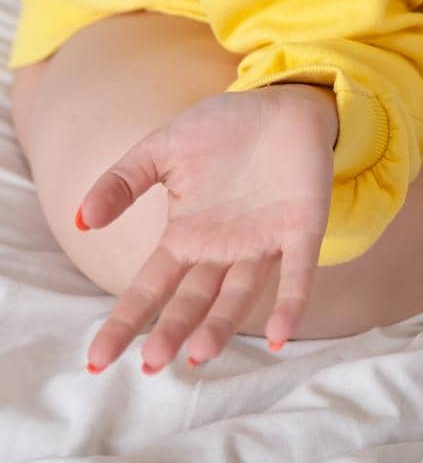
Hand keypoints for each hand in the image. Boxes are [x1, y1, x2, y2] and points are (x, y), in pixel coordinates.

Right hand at [78, 84, 335, 375]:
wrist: (283, 100)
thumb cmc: (222, 128)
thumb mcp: (162, 148)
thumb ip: (122, 181)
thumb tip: (81, 219)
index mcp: (186, 236)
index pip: (150, 287)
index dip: (125, 321)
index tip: (97, 360)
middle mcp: (222, 250)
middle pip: (192, 300)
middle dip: (173, 330)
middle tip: (153, 362)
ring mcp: (262, 243)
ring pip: (239, 294)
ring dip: (222, 324)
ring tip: (199, 354)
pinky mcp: (301, 230)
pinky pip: (296, 273)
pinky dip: (290, 303)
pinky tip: (280, 335)